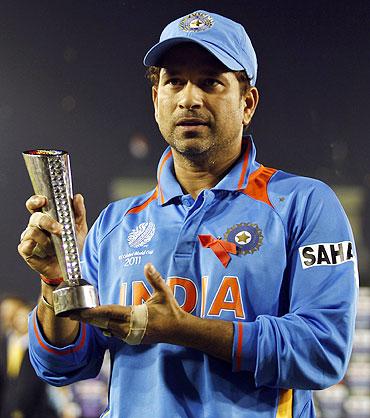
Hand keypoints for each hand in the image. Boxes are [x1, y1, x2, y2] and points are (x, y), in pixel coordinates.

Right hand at [18, 194, 87, 278]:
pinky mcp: (26, 250)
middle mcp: (36, 225)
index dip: (36, 200)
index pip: (36, 204)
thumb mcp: (79, 228)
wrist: (70, 267)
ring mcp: (29, 237)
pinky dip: (34, 246)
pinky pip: (25, 245)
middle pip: (35, 217)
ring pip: (32, 232)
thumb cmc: (72, 245)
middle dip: (47, 222)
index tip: (43, 201)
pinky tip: (42, 250)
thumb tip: (77, 197)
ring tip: (56, 248)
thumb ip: (79, 212)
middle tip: (60, 230)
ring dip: (46, 240)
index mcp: (47, 217)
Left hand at [69, 263, 185, 343]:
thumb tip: (147, 264)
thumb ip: (155, 279)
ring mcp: (130, 335)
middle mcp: (129, 328)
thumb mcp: (164, 293)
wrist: (178, 331)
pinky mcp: (131, 338)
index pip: (110, 313)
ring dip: (94, 322)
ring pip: (106, 328)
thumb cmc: (171, 311)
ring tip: (79, 316)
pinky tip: (97, 321)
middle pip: (103, 322)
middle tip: (70, 313)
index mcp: (135, 316)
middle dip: (87, 317)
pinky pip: (113, 332)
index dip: (94, 311)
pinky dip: (103, 325)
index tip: (81, 310)